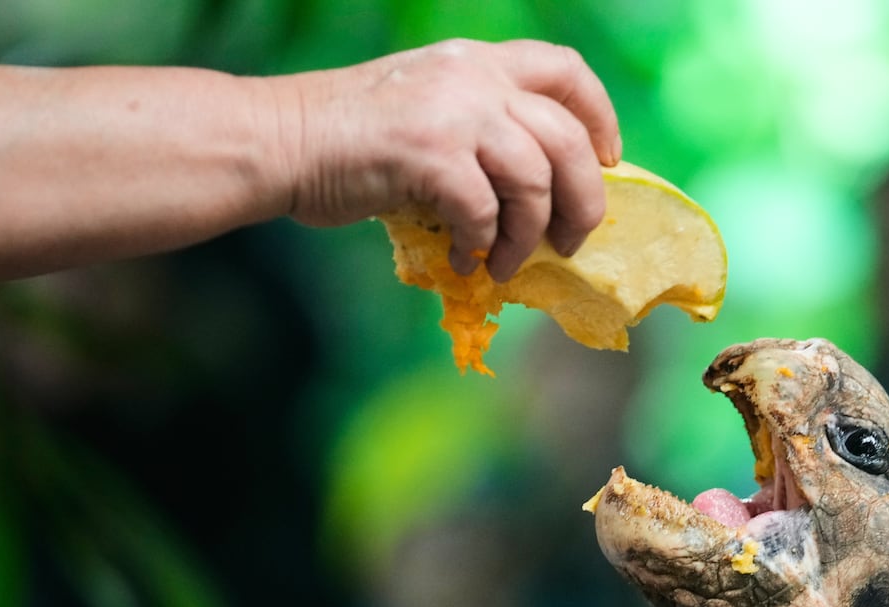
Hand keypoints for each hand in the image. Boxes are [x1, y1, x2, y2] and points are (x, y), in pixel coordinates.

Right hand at [275, 39, 621, 281]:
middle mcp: (474, 77)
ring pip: (535, 179)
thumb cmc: (349, 140)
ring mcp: (453, 112)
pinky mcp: (429, 154)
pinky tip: (464, 258)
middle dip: (584, 199)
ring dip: (529, 235)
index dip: (600, 118)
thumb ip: (482, 131)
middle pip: (569, 138)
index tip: (608, 161)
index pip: (566, 71)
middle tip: (572, 240)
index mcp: (478, 62)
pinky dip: (482, 244)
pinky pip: (485, 211)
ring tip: (506, 262)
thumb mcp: (428, 109)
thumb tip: (540, 196)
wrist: (280, 140)